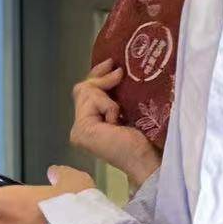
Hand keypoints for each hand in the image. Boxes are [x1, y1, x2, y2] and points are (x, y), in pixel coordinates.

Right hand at [72, 60, 161, 186]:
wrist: (144, 160)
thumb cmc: (143, 139)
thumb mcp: (125, 109)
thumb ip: (113, 95)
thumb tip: (116, 71)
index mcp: (89, 123)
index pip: (84, 93)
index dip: (97, 76)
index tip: (112, 63)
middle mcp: (79, 127)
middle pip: (81, 89)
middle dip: (100, 79)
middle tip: (119, 73)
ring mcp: (78, 130)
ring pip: (85, 92)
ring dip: (107, 97)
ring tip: (120, 112)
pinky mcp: (82, 130)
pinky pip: (92, 101)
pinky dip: (108, 106)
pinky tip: (117, 121)